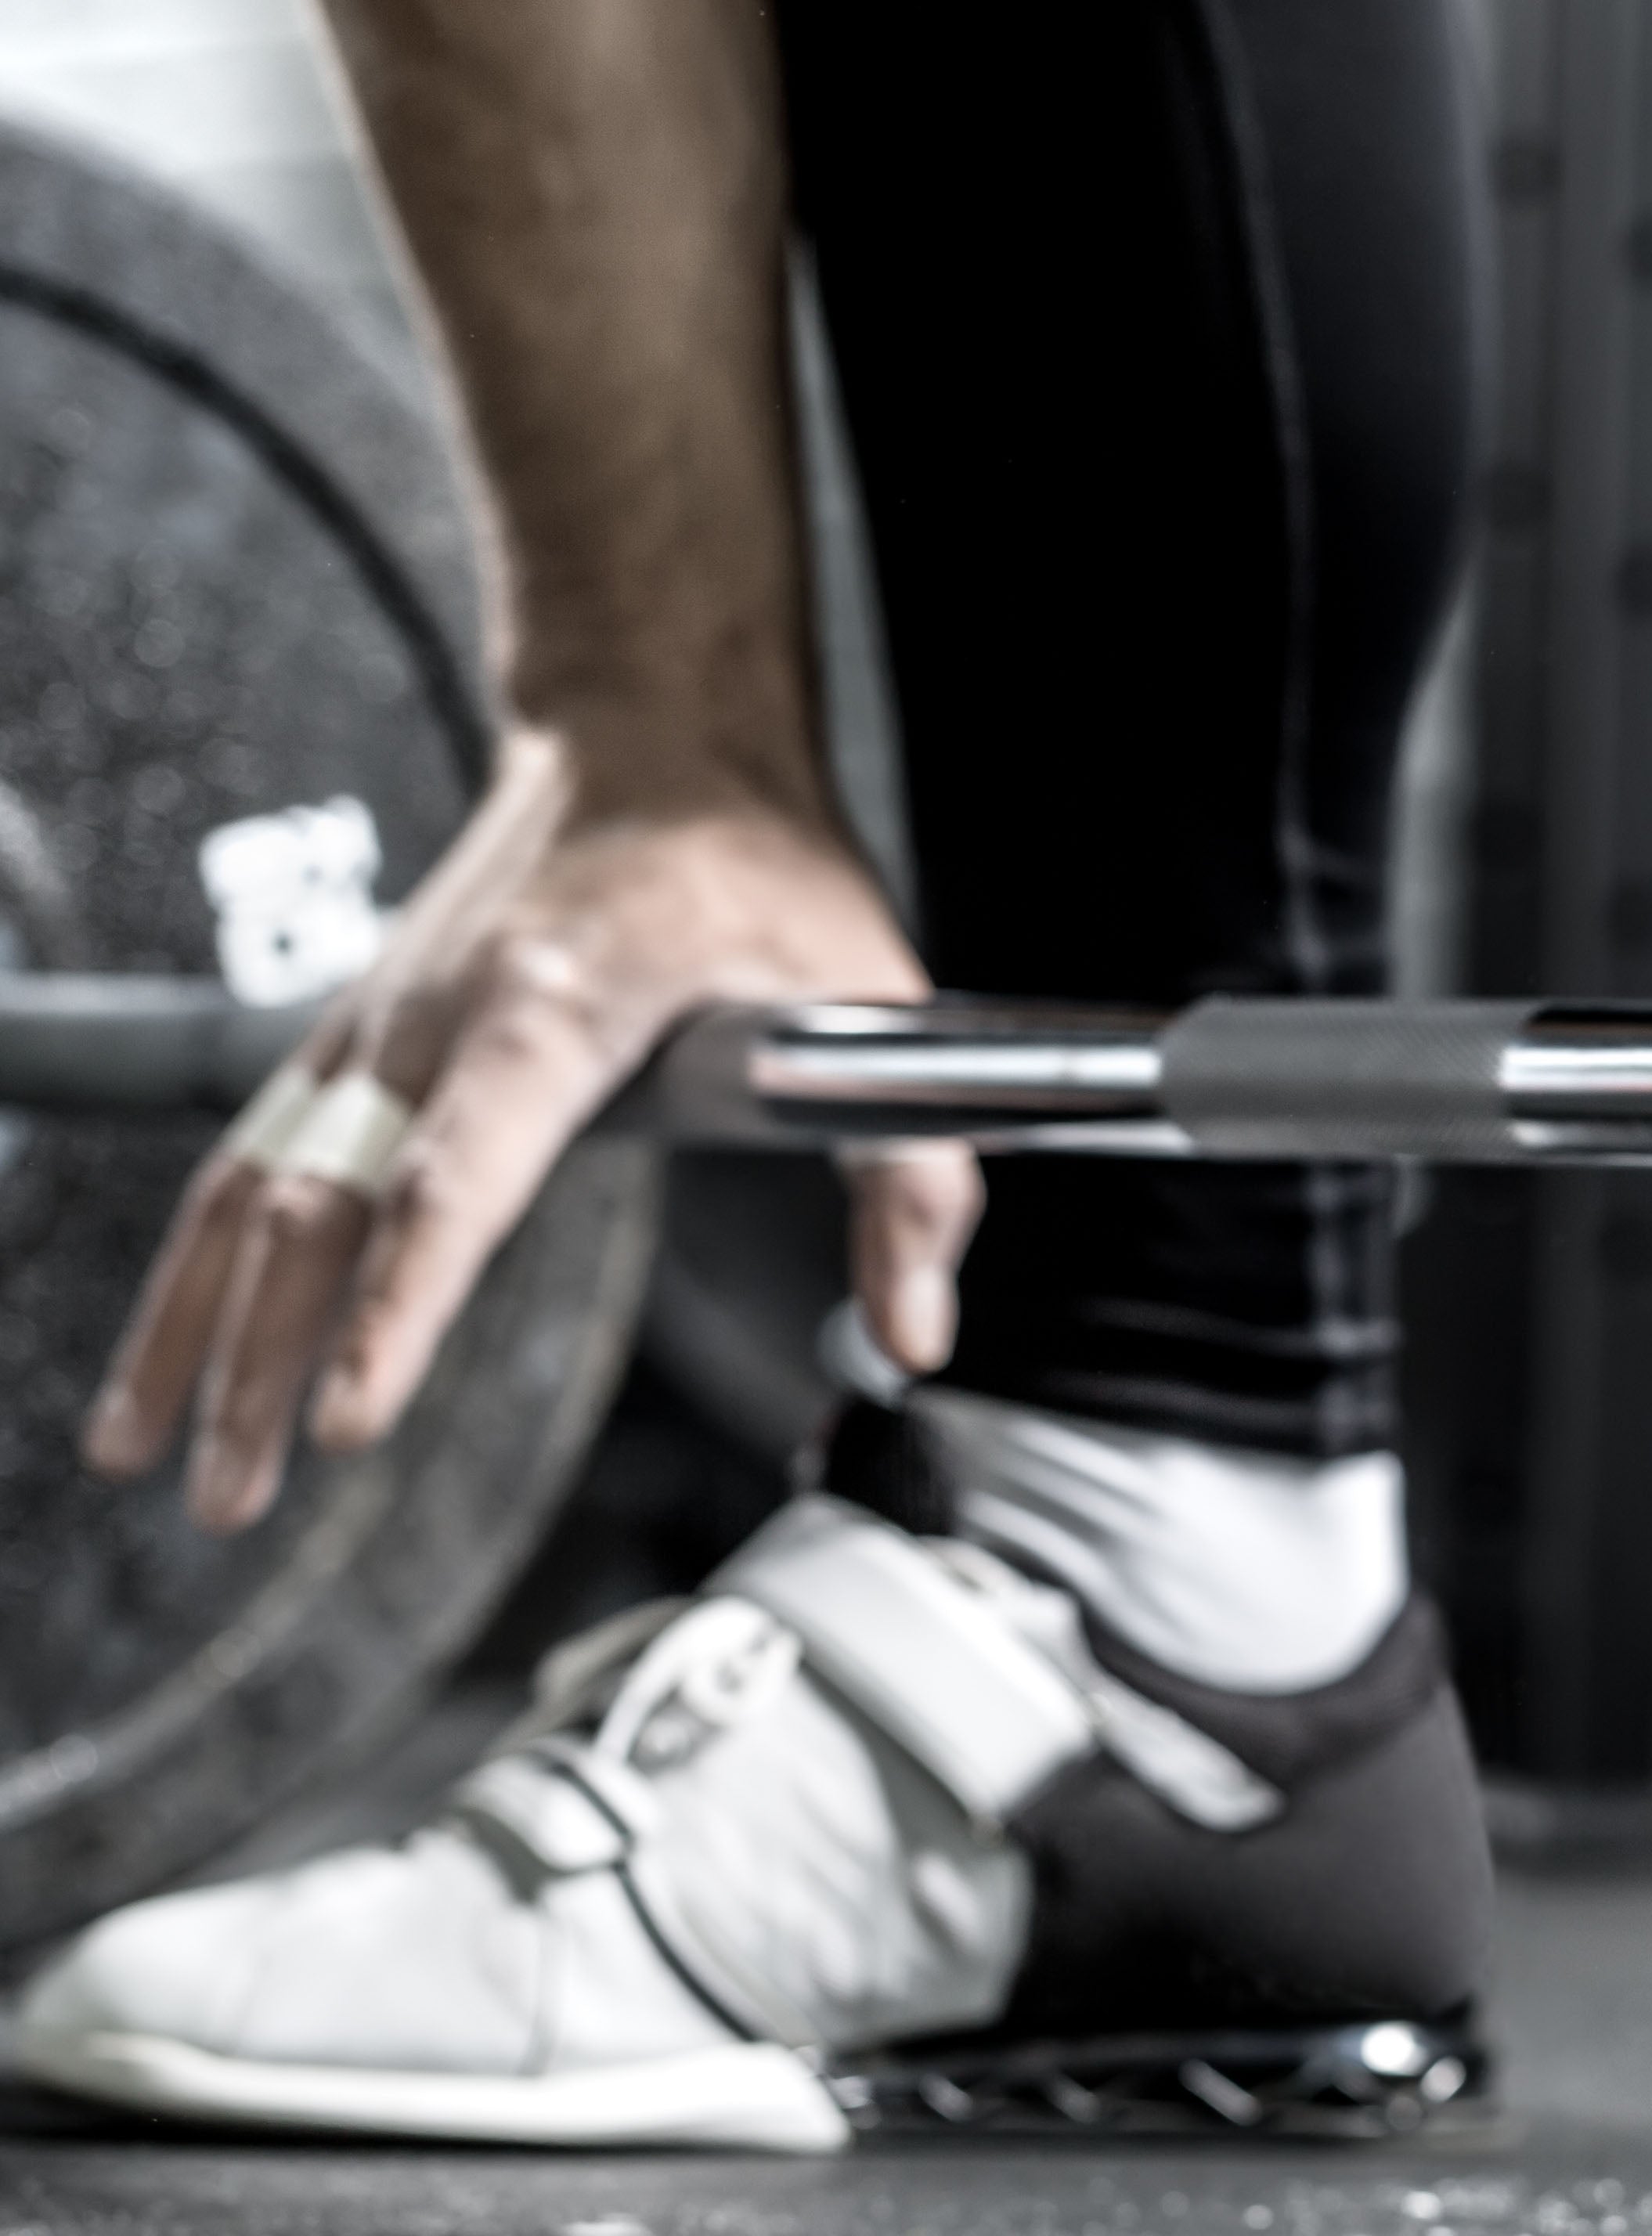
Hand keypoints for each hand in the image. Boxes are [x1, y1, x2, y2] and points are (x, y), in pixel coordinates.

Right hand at [82, 728, 979, 1532]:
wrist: (654, 741)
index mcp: (557, 1000)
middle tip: (234, 1494)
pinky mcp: (353, 1037)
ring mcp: (377, 1022)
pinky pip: (245, 1161)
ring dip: (194, 1329)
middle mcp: (438, 1013)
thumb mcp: (873, 1002)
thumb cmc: (756, 869)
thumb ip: (912, 1180)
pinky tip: (161, 1362)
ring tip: (152, 1461)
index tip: (350, 1412)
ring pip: (251, 1188)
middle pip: (323, 1204)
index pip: (461, 1173)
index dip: (402, 1298)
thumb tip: (915, 1335)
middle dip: (263, 1357)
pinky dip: (191, 1266)